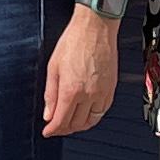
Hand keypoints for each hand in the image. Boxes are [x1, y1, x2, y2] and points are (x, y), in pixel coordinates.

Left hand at [42, 7, 118, 137]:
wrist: (96, 27)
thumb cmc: (74, 41)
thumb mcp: (53, 66)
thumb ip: (50, 93)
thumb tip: (48, 113)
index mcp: (71, 90)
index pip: (61, 121)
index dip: (52, 130)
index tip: (47, 132)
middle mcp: (88, 94)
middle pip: (76, 124)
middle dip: (64, 129)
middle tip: (56, 127)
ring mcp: (102, 92)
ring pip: (91, 121)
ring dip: (79, 126)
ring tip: (70, 123)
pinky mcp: (111, 88)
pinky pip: (103, 111)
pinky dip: (93, 117)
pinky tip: (86, 113)